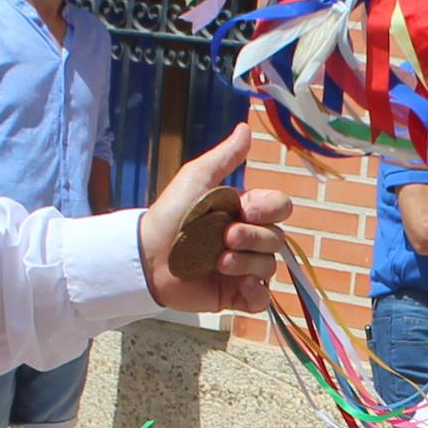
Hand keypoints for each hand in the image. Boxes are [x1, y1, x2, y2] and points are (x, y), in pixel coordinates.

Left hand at [140, 124, 290, 312]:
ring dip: (247, 263)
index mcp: (245, 212)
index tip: (244, 208)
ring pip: (270, 267)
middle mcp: (249, 240)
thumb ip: (224, 157)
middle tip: (225, 237)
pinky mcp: (235, 295)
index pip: (280, 208)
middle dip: (253, 237)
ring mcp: (243, 269)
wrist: (147, 254)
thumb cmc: (171, 213)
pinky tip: (241, 286)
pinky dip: (256, 293)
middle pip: (277, 239)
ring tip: (218, 261)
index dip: (269, 209)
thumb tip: (245, 127)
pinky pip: (262, 299)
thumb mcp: (197, 179)